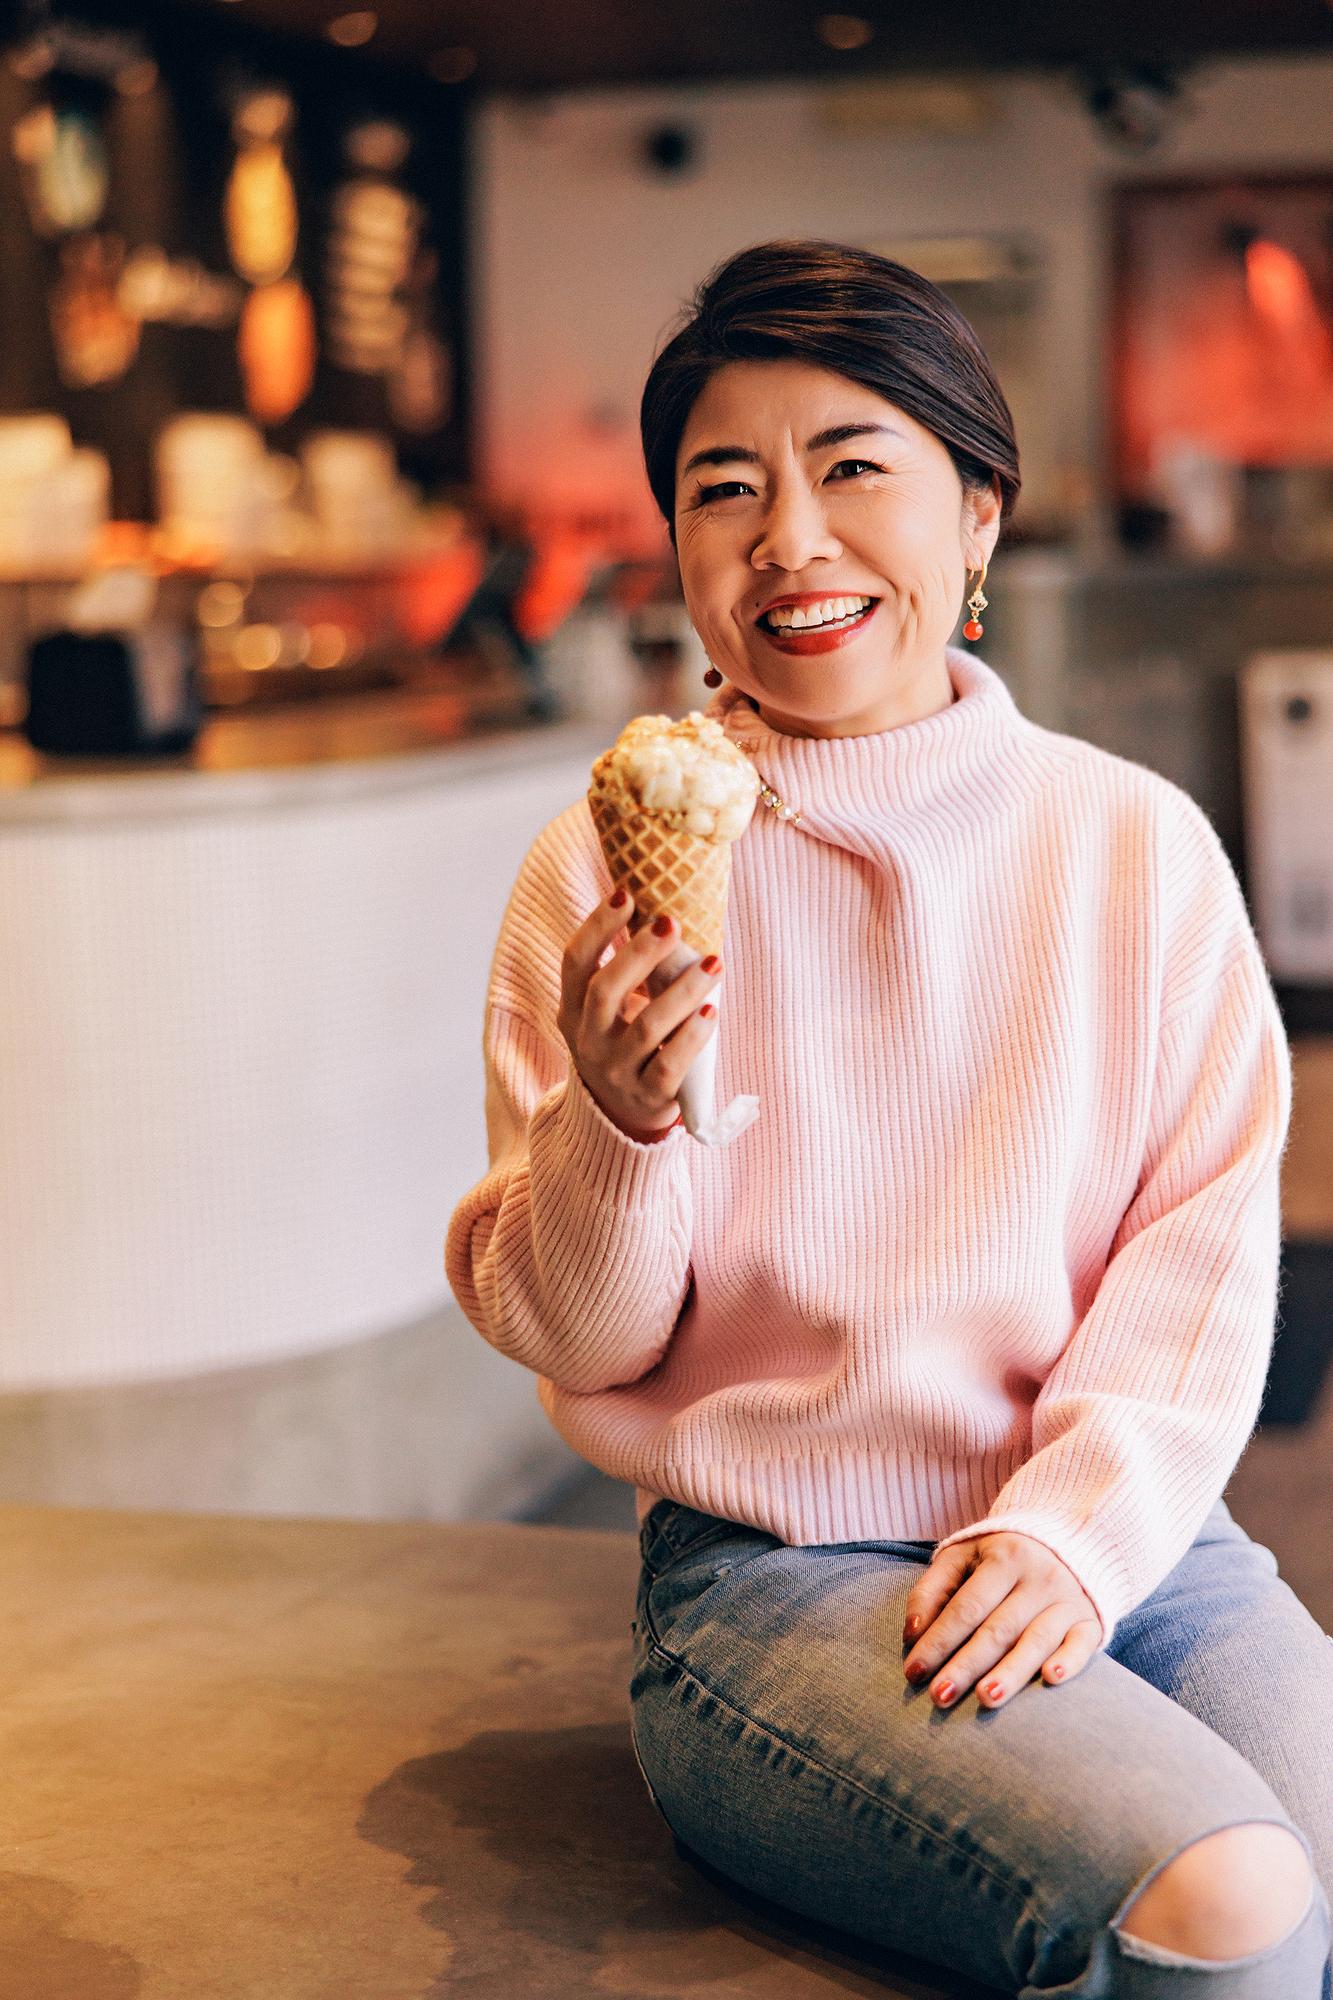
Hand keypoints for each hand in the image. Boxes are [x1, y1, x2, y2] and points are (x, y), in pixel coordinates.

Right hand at [557, 889, 722, 1139]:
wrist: (619, 1117)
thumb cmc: (622, 1043)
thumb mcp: (606, 1012)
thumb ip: (622, 971)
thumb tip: (657, 910)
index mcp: (572, 1009)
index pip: (575, 961)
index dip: (596, 927)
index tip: (627, 894)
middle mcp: (587, 1039)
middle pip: (605, 989)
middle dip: (638, 953)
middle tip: (672, 922)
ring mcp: (614, 1070)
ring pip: (646, 1026)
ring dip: (683, 991)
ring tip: (714, 964)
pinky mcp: (646, 1095)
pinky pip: (669, 1065)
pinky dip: (692, 1037)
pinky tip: (712, 1012)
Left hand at [901, 1531, 1102, 1711]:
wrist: (1068, 1542)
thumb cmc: (1001, 1559)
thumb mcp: (963, 1557)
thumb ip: (931, 1590)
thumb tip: (912, 1634)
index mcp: (1003, 1559)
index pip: (965, 1607)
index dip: (938, 1640)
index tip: (914, 1672)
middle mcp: (1038, 1578)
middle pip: (997, 1629)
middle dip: (967, 1665)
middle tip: (940, 1696)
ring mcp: (1068, 1600)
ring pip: (1036, 1640)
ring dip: (1011, 1672)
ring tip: (986, 1698)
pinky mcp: (1091, 1622)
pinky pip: (1082, 1644)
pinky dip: (1069, 1661)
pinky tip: (1051, 1679)